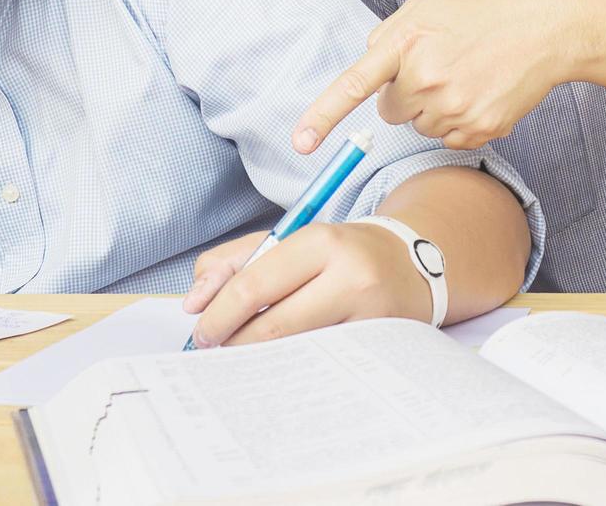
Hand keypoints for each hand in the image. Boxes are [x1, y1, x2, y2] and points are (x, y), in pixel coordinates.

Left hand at [181, 223, 429, 346]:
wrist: (412, 265)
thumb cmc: (339, 253)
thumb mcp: (288, 239)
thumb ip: (233, 260)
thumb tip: (194, 302)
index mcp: (320, 241)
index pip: (253, 286)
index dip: (218, 315)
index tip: (200, 332)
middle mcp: (349, 277)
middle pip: (271, 327)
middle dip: (232, 344)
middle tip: (214, 351)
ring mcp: (368, 317)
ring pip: (295, 351)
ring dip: (258, 359)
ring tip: (241, 357)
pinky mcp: (378, 345)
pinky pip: (321, 363)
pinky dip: (290, 365)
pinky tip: (278, 364)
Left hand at [294, 0, 570, 151]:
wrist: (547, 27)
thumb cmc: (485, 10)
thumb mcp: (428, 4)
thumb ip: (389, 35)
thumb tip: (369, 65)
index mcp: (407, 42)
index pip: (355, 84)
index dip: (323, 116)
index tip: (301, 144)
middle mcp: (426, 78)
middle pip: (391, 111)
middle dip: (407, 93)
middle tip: (441, 64)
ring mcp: (454, 107)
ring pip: (421, 126)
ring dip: (435, 107)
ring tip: (467, 74)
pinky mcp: (480, 128)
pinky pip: (450, 139)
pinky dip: (461, 122)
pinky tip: (483, 92)